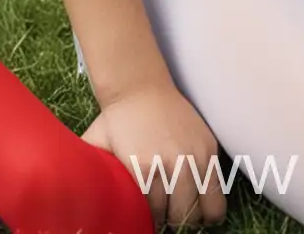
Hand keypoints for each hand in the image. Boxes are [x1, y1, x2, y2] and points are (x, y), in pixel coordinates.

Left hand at [81, 80, 225, 229]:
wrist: (140, 85)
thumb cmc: (117, 119)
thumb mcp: (97, 145)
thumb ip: (96, 172)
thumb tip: (85, 197)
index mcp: (142, 168)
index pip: (154, 214)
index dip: (151, 221)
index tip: (148, 220)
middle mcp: (171, 164)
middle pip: (180, 215)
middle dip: (173, 220)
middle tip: (166, 217)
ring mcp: (194, 155)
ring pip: (204, 208)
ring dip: (193, 215)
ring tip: (184, 213)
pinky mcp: (209, 147)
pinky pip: (218, 188)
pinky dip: (211, 202)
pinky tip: (203, 205)